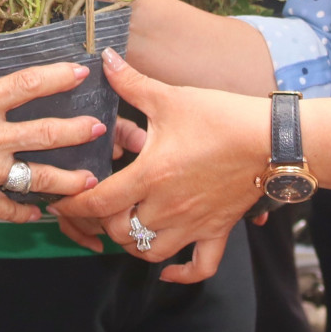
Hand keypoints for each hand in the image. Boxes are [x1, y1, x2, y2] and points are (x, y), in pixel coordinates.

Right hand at [0, 39, 104, 221]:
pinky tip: (41, 212)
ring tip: (90, 178)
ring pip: (37, 178)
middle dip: (76, 131)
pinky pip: (10, 209)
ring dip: (67, 179)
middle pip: (43, 133)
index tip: (80, 71)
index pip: (25, 85)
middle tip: (100, 128)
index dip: (56, 77)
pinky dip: (27, 212)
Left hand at [53, 49, 269, 282]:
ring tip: (124, 226)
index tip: (58, 203)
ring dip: (132, 244)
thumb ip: (131, 83)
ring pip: (150, 253)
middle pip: (119, 231)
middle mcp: (167, 207)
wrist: (272, 139)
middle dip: (100, 222)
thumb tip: (104, 58)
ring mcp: (194, 224)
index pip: (99, 201)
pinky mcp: (218, 230)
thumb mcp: (170, 97)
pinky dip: (181, 274)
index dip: (72, 205)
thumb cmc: (221, 116)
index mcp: (150, 176)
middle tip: (94, 207)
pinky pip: (199, 267)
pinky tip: (167, 270)